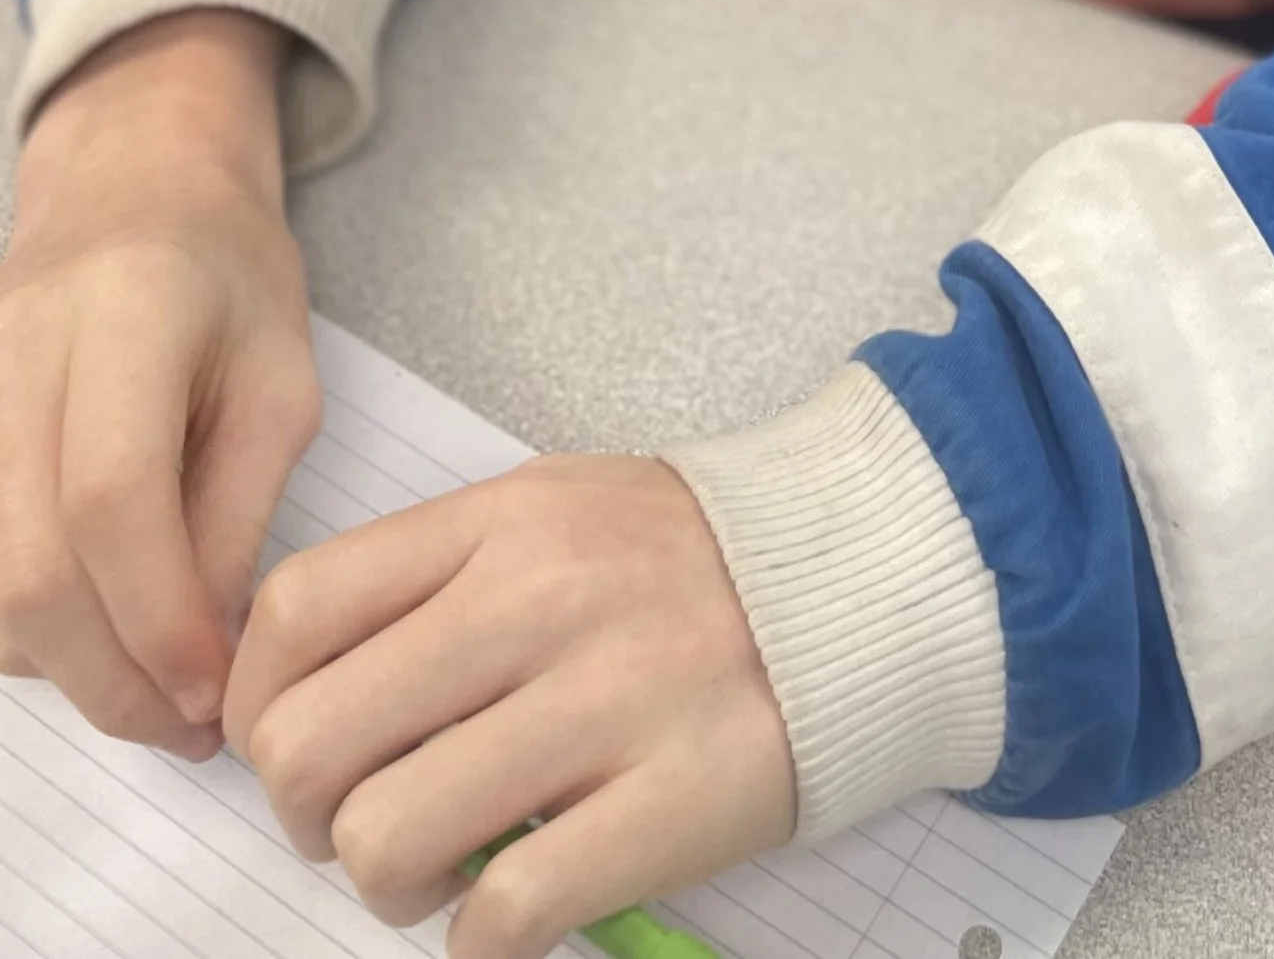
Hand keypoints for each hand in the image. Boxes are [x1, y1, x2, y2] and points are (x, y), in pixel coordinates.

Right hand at [0, 11, 317, 755]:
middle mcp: (17, 355)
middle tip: (184, 727)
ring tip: (151, 681)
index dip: (158, 618)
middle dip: (109, 676)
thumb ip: (238, 511)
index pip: (112, 499)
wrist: (131, 190)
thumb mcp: (279, 378)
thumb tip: (203, 654)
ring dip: (65, 665)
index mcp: (125, 315)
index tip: (213, 692)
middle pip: (28, 566)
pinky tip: (94, 628)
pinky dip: (23, 630)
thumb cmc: (226, 277)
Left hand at [226, 453, 797, 958]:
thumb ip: (437, 577)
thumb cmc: (691, 559)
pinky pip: (506, 911)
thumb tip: (304, 692)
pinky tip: (511, 911)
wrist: (868, 578)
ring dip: (389, 886)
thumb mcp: (557, 510)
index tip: (281, 744)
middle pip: (311, 744)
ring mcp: (607, 702)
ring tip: (444, 869)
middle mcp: (540, 601)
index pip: (297, 612)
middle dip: (307, 816)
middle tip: (363, 818)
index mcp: (504, 522)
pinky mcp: (669, 802)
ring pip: (386, 837)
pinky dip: (481, 940)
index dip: (252, 703)